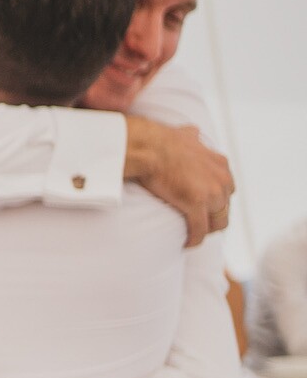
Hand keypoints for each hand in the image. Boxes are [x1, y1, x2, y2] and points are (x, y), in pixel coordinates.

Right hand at [125, 116, 233, 247]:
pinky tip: (187, 244)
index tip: (204, 207)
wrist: (149, 147)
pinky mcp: (196, 207)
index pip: (227, 189)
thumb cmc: (161, 140)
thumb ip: (193, 137)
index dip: (216, 200)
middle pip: (225, 208)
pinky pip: (200, 230)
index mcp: (221, 165)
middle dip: (214, 218)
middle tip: (199, 224)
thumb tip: (192, 133)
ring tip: (194, 235)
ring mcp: (211, 195)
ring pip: (217, 222)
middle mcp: (222, 180)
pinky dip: (195, 239)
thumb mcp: (186, 134)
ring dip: (207, 230)